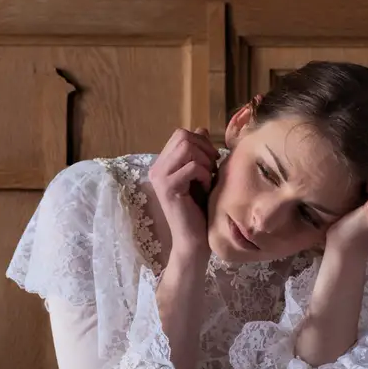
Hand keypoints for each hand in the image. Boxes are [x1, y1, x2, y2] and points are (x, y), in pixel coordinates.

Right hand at [146, 127, 217, 266]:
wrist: (194, 239)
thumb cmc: (200, 209)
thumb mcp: (202, 174)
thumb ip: (199, 152)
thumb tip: (201, 128)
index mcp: (162, 164)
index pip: (181, 134)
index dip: (201, 142)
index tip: (210, 162)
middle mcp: (156, 168)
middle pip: (183, 136)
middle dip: (204, 149)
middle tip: (211, 169)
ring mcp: (159, 177)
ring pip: (187, 147)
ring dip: (204, 161)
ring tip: (207, 178)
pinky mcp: (168, 188)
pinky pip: (192, 166)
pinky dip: (204, 174)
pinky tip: (204, 188)